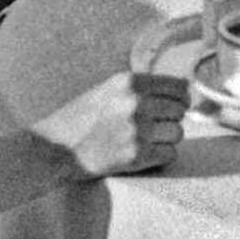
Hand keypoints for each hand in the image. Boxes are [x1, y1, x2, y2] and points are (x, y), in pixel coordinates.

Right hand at [31, 58, 187, 180]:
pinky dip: (160, 156)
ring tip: (146, 140)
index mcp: (129, 82)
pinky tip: (143, 153)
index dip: (180, 98)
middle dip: (170, 119)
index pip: (179, 87)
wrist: (56, 148)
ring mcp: (137, 130)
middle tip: (153, 126)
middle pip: (180, 111)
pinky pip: (169, 154)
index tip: (175, 105)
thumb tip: (182, 92)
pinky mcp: (136, 155)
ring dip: (166, 138)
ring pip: (177, 133)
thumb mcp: (107, 90)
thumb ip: (140, 89)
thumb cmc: (81, 118)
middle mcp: (135, 103)